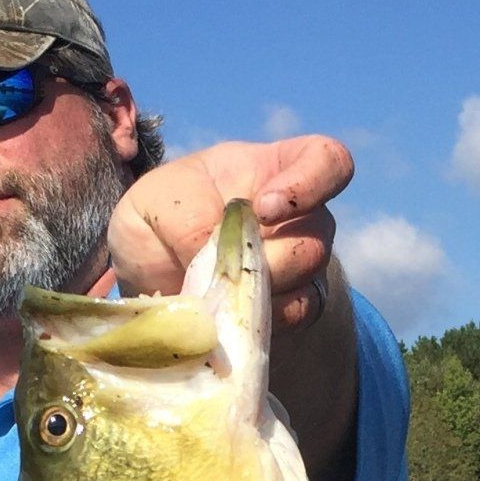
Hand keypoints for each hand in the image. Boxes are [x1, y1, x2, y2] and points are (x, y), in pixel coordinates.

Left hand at [108, 134, 353, 330]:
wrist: (152, 278)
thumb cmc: (160, 221)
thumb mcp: (154, 203)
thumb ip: (187, 217)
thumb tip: (218, 256)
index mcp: (273, 169)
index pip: (327, 161)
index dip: (309, 183)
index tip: (265, 209)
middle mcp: (300, 216)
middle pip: (317, 235)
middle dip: (268, 256)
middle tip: (219, 266)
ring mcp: (301, 266)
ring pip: (308, 280)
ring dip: (257, 289)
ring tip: (209, 289)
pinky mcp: (292, 310)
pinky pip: (294, 317)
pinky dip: (256, 318)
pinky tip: (223, 314)